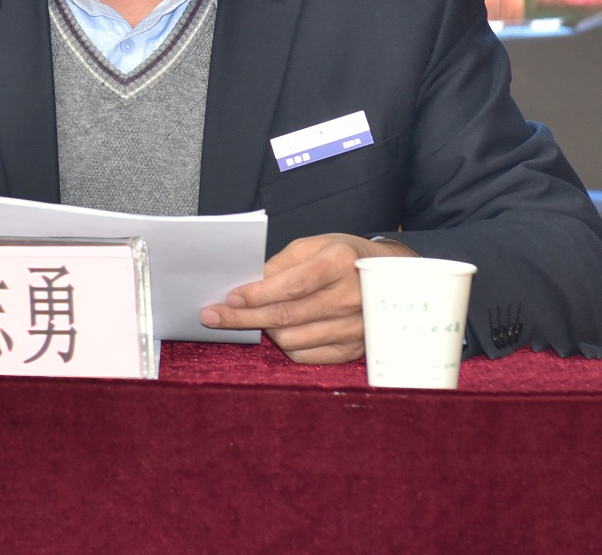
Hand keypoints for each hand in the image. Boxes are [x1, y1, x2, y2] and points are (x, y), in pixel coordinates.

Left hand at [199, 234, 416, 363]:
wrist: (390, 277)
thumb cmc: (344, 255)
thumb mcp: (314, 245)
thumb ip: (281, 264)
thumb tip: (248, 285)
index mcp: (340, 263)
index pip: (292, 285)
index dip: (257, 294)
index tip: (229, 298)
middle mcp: (350, 297)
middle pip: (287, 315)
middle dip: (243, 318)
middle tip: (212, 317)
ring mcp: (355, 327)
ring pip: (292, 340)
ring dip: (264, 330)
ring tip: (252, 318)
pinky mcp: (354, 349)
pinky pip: (307, 356)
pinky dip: (285, 345)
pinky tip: (277, 332)